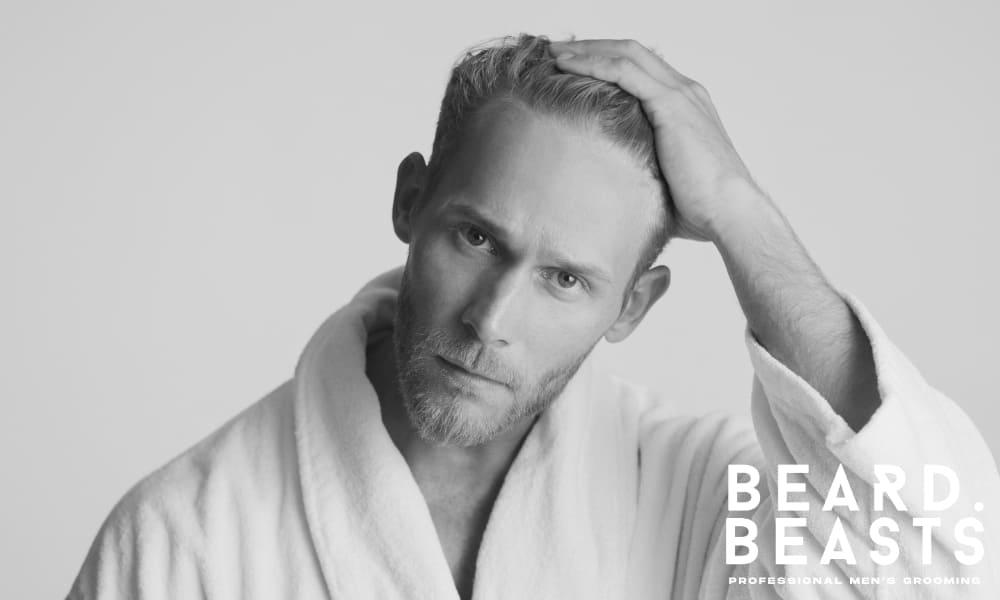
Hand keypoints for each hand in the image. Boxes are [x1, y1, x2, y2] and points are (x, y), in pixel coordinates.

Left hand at [549, 39, 767, 242]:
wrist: (729, 212)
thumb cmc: (702, 209)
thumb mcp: (667, 181)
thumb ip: (646, 171)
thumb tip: (617, 190)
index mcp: (687, 106)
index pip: (642, 69)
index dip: (607, 62)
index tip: (573, 67)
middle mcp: (686, 91)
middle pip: (631, 52)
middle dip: (591, 47)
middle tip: (555, 50)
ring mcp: (680, 94)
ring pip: (625, 54)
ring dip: (586, 50)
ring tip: (553, 53)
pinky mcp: (671, 105)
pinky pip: (624, 72)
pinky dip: (593, 64)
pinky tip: (566, 66)